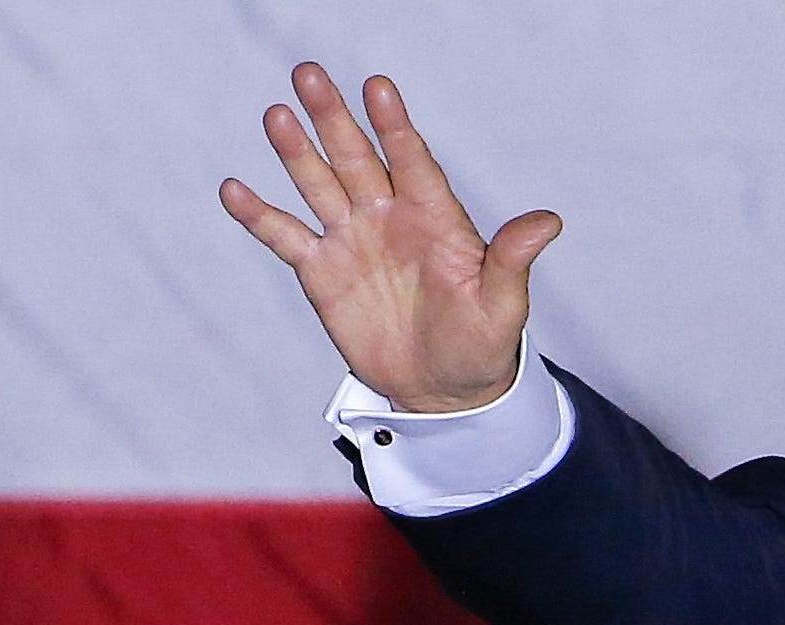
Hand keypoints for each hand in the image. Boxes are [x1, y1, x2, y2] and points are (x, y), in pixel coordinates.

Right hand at [220, 62, 560, 412]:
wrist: (445, 390)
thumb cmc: (482, 345)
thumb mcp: (502, 307)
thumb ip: (513, 260)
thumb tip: (548, 221)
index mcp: (435, 218)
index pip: (413, 162)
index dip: (395, 127)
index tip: (379, 88)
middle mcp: (390, 217)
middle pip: (357, 158)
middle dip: (335, 119)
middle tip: (310, 74)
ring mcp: (353, 240)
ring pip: (319, 185)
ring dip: (297, 152)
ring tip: (277, 116)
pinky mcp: (323, 272)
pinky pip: (286, 236)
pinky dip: (260, 215)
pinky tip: (235, 190)